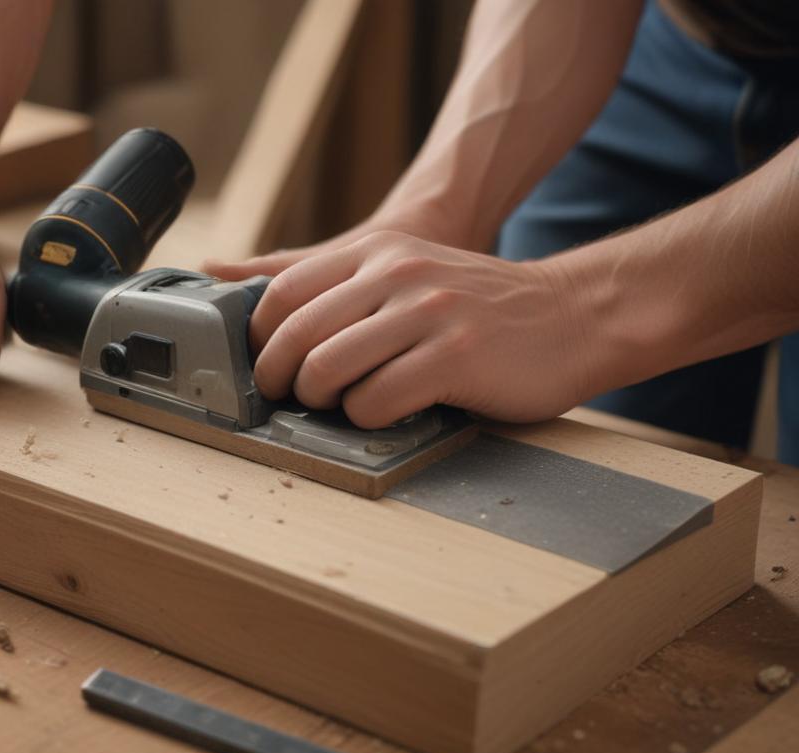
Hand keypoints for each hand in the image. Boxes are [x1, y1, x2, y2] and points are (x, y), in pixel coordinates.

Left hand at [210, 230, 596, 427]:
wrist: (575, 316)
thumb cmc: (481, 310)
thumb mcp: (412, 275)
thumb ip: (349, 289)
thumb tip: (269, 317)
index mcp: (379, 250)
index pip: (284, 290)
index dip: (260, 338)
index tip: (264, 365)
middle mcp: (398, 272)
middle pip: (297, 333)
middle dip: (278, 377)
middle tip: (288, 397)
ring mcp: (428, 312)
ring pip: (328, 368)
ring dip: (320, 401)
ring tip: (339, 406)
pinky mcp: (455, 357)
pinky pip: (376, 400)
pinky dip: (368, 418)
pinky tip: (388, 413)